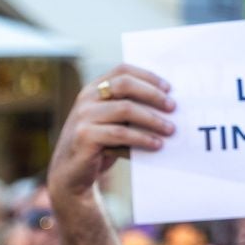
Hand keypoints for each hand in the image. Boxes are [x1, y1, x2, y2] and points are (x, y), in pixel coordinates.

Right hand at [48, 65, 174, 205]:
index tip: (169, 89)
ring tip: (170, 130)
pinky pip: (120, 134)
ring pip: (125, 109)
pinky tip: (156, 144)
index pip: (123, 71)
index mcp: (93, 89)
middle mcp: (86, 98)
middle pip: (125, 84)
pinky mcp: (85, 136)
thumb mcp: (111, 121)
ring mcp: (83, 116)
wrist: (71, 174)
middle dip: (153, 95)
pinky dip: (141, 138)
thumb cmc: (98, 145)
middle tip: (173, 107)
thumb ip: (127, 108)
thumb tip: (166, 104)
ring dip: (152, 119)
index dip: (148, 76)